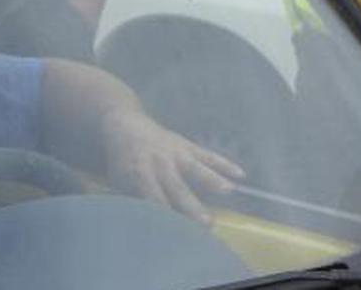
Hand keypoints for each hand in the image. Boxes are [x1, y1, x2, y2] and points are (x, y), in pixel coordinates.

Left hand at [97, 108, 243, 222]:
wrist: (126, 126)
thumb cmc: (123, 162)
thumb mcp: (120, 182)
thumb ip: (135, 199)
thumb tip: (149, 222)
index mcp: (140, 175)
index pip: (154, 200)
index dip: (165, 216)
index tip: (177, 233)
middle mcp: (160, 164)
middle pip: (178, 188)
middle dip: (192, 206)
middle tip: (207, 223)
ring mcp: (176, 153)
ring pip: (196, 168)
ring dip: (213, 179)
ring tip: (230, 190)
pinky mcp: (188, 146)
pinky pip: (208, 155)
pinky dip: (224, 164)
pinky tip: (240, 174)